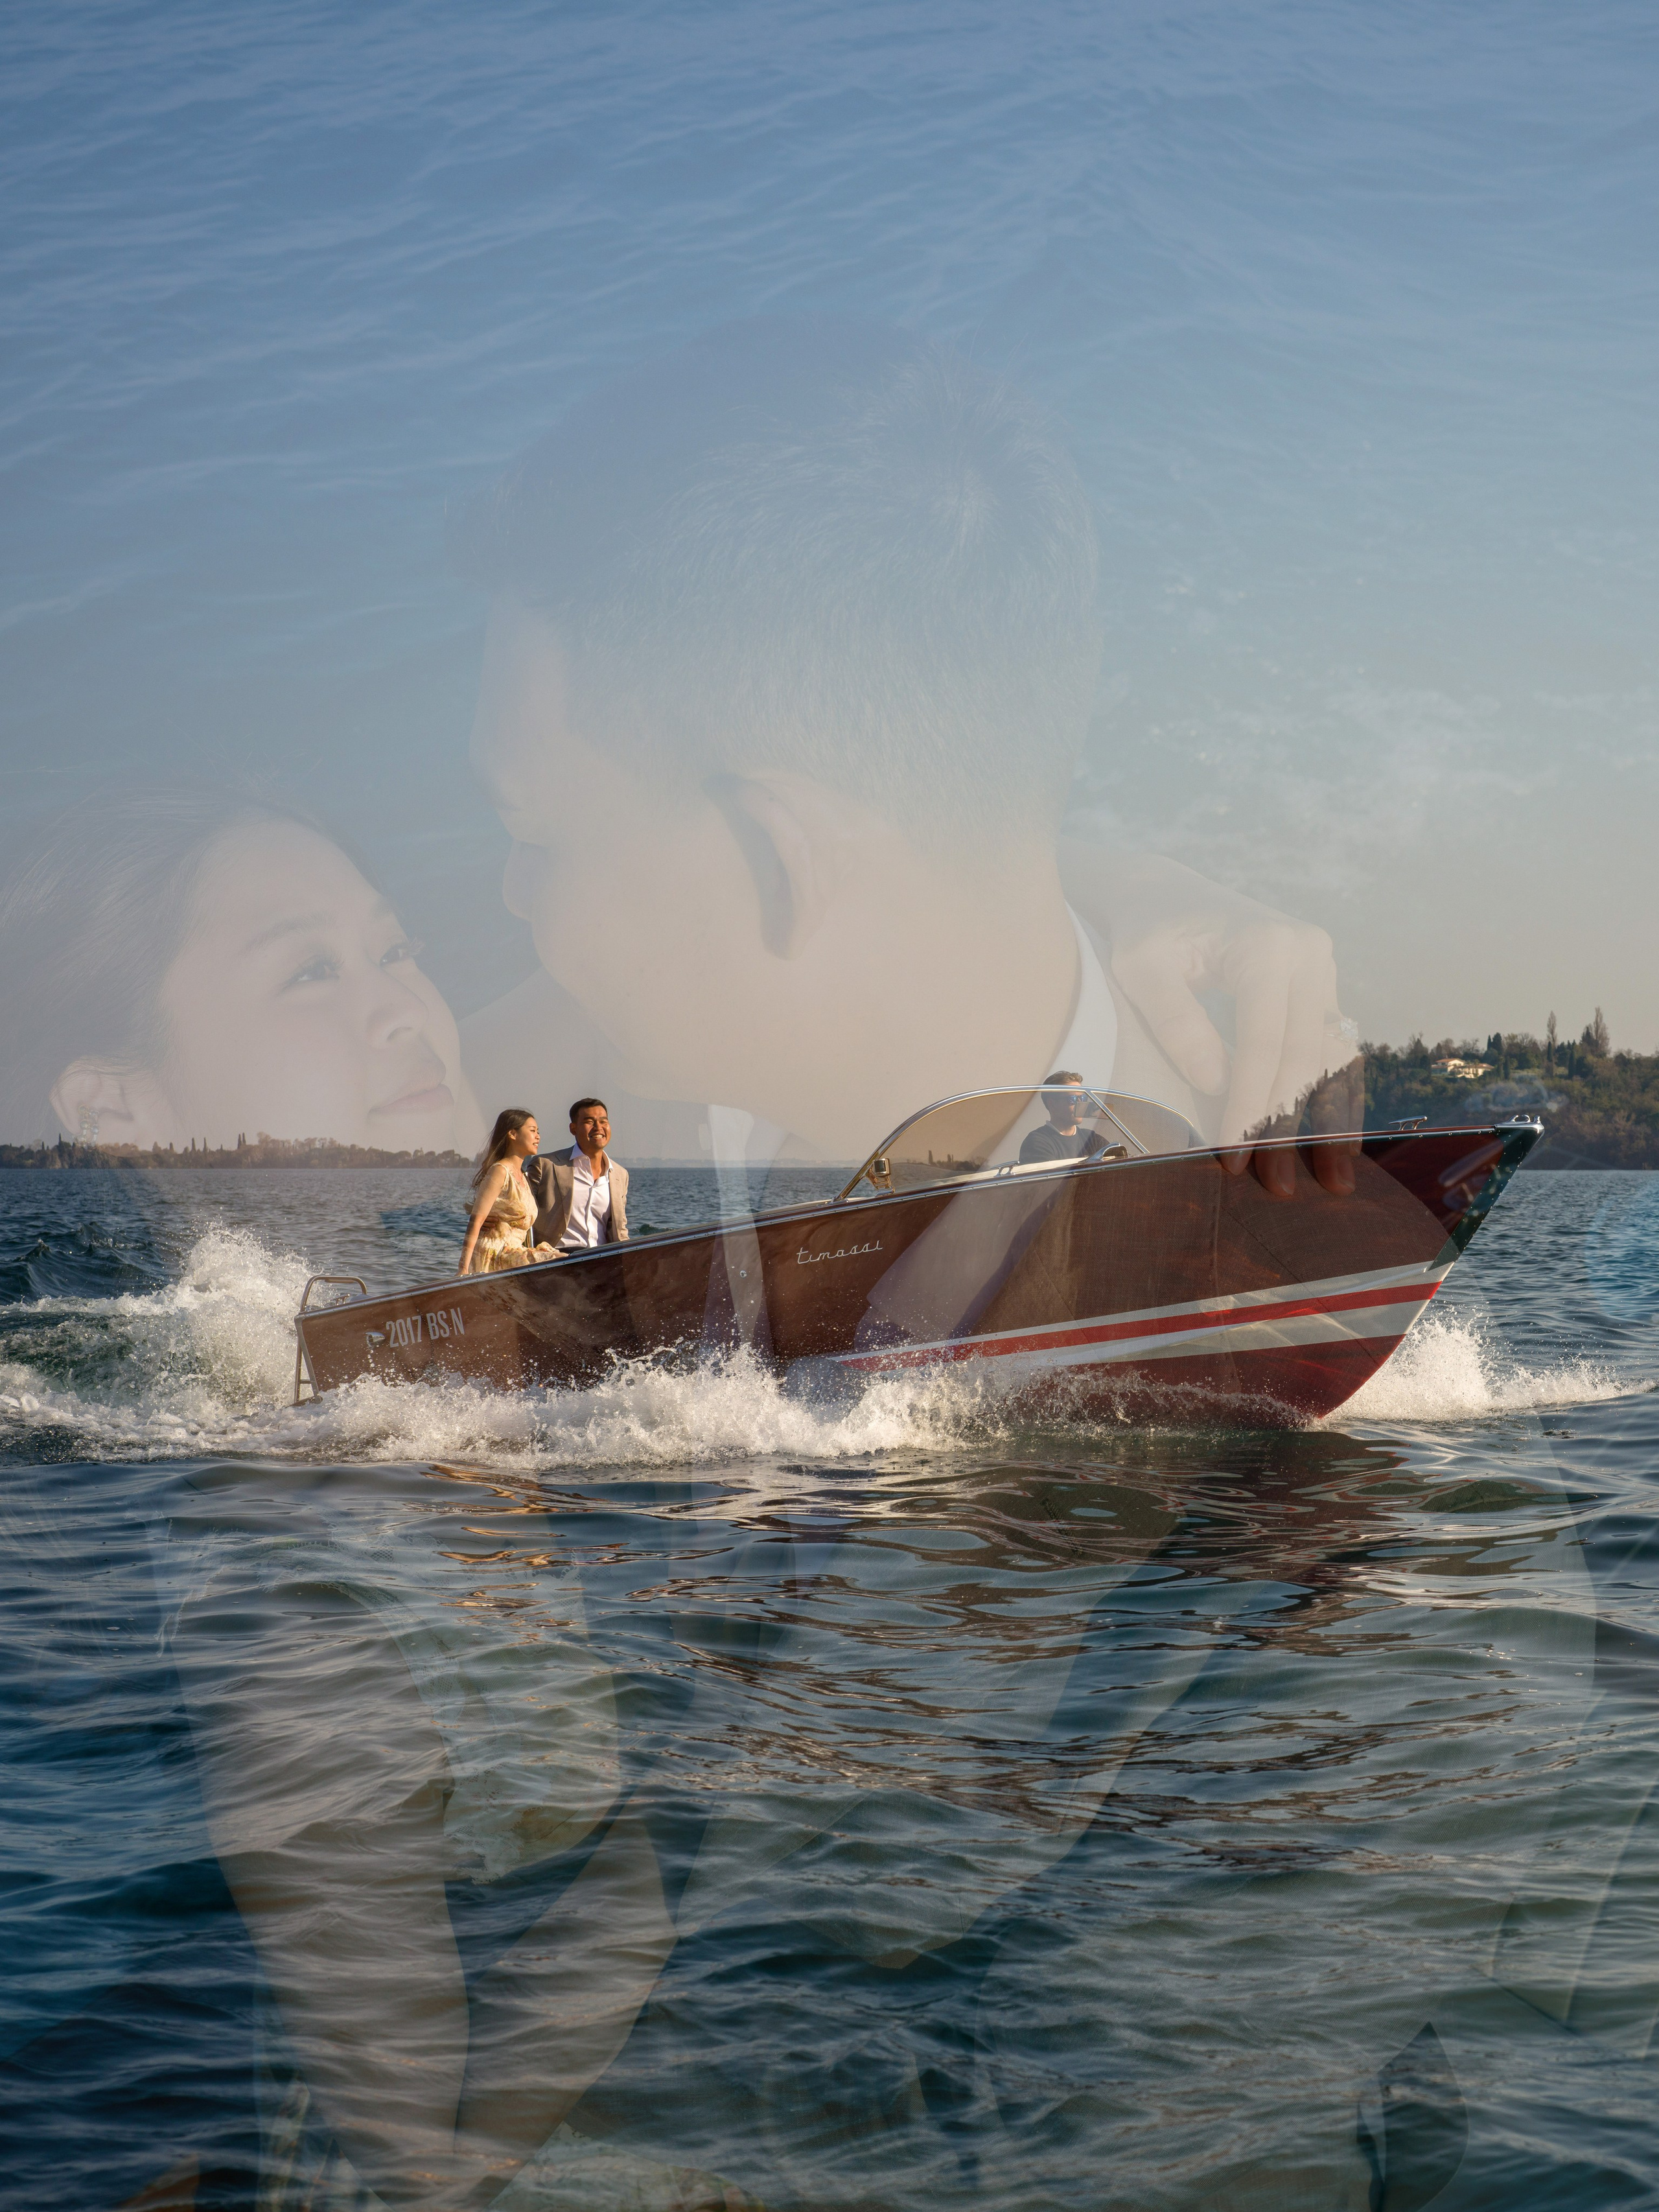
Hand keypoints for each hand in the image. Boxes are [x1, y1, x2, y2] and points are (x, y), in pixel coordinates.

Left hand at [1059, 835, 1362, 1185]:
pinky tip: (1334, 1143)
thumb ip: (1176, 1022)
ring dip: (1329, 1121)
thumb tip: (1216, 1085)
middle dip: (1288, 1124)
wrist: (1161, 891)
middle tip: (1275, 1184)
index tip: (1234, 1154)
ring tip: (1330, 1182)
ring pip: (1333, 1057)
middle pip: (1305, 1055)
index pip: (1263, 1042)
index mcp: (1266, 944)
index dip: (1250, 1104)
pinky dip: (1332, 1096)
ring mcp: (1320, 968)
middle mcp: (1307, 952)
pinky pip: (1331, 1049)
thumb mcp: (1140, 969)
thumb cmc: (1144, 930)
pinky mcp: (1320, 985)